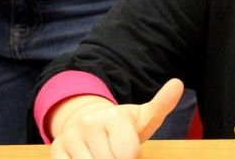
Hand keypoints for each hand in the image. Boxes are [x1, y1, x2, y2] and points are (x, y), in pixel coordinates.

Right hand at [50, 78, 183, 158]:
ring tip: (104, 154)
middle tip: (116, 152)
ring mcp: (69, 138)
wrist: (89, 124)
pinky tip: (89, 157)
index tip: (130, 149)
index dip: (132, 156)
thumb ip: (162, 104)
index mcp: (113, 116)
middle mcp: (88, 124)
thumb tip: (178, 83)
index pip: (128, 153)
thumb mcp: (144, 116)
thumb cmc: (122, 126)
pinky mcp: (56, 152)